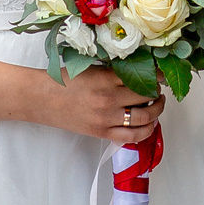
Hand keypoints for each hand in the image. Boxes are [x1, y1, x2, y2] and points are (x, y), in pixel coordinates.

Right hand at [34, 66, 165, 144]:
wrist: (42, 98)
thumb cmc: (64, 81)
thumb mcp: (91, 68)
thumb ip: (114, 70)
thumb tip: (140, 70)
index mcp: (107, 78)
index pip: (143, 76)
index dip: (157, 75)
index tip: (161, 74)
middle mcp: (109, 99)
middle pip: (147, 96)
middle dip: (157, 91)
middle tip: (158, 88)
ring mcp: (106, 118)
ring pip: (145, 117)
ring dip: (157, 110)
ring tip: (157, 104)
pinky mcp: (102, 133)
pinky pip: (132, 136)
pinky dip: (146, 130)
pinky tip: (149, 124)